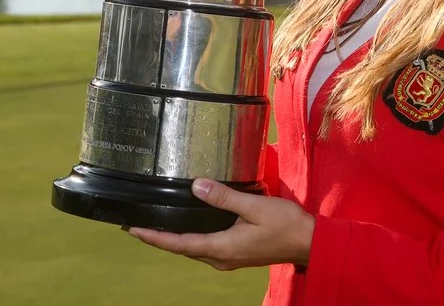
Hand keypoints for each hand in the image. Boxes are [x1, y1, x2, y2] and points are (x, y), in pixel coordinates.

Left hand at [126, 178, 314, 270]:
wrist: (309, 242)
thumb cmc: (286, 225)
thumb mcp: (255, 207)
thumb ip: (224, 198)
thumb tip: (197, 186)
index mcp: (222, 247)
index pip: (179, 243)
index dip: (155, 237)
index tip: (134, 229)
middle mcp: (221, 257)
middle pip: (182, 248)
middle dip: (158, 237)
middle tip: (136, 225)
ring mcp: (228, 258)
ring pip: (193, 249)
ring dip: (173, 239)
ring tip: (155, 225)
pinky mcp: (235, 253)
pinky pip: (205, 247)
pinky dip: (190, 238)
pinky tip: (187, 227)